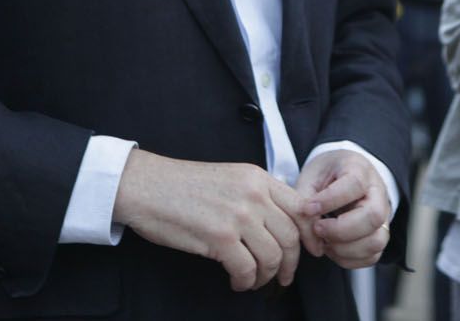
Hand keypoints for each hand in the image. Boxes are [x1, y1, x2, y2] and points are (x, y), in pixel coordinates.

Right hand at [112, 151, 308, 291]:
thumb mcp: (230, 178)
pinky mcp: (220, 237)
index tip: (312, 250)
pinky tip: (237, 282)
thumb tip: (279, 224)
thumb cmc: (182, 186)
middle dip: (291, 263)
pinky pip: (247, 269)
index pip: (301, 208)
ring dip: (266, 276)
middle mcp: (253, 194)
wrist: (146, 186)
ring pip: (273, 256)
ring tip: (254, 280)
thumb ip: (257, 195)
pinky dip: (246, 282)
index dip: (311, 234)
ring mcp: (238, 215)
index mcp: (257, 178)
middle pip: (291, 236)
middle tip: (283, 276)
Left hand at [294, 150, 391, 268]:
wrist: (341, 175)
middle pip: (373, 216)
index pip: (355, 184)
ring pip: (376, 241)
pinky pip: (371, 256)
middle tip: (317, 228)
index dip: (330, 200)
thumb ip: (304, 204)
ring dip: (344, 248)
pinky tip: (331, 247)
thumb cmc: (325, 175)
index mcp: (360, 169)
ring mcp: (383, 216)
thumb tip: (313, 242)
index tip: (308, 208)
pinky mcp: (379, 236)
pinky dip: (347, 259)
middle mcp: (377, 193)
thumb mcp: (310, 177)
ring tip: (324, 240)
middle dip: (340, 230)